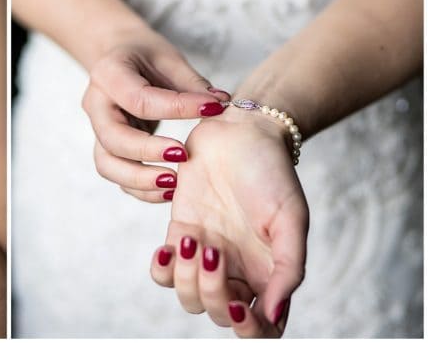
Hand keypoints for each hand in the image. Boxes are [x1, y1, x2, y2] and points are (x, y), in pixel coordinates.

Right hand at [83, 33, 228, 201]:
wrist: (115, 56)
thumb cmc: (143, 55)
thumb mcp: (167, 58)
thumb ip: (191, 83)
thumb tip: (220, 104)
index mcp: (108, 74)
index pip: (139, 99)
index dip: (176, 108)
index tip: (213, 109)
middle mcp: (95, 103)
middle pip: (113, 137)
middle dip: (147, 152)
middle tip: (184, 155)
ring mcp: (97, 128)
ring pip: (107, 163)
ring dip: (140, 179)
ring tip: (175, 184)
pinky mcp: (106, 146)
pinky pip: (117, 173)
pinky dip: (140, 187)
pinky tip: (168, 188)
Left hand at [150, 108, 308, 336]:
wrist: (239, 131)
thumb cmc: (272, 172)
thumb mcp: (291, 218)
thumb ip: (288, 270)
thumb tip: (274, 315)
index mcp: (268, 273)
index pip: (260, 328)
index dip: (247, 330)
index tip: (238, 306)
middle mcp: (237, 269)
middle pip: (217, 312)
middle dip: (211, 293)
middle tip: (213, 252)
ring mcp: (207, 252)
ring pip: (187, 295)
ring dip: (185, 278)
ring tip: (194, 242)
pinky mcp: (180, 230)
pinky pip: (163, 268)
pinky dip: (161, 267)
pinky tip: (169, 246)